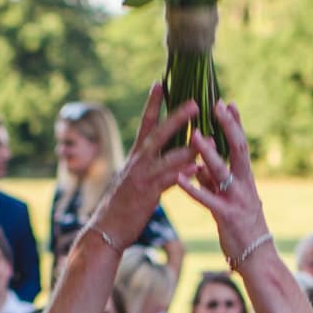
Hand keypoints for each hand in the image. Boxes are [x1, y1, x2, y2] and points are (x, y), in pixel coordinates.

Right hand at [91, 85, 201, 249]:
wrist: (107, 229)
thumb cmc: (123, 205)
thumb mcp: (136, 180)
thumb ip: (153, 165)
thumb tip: (173, 156)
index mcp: (136, 156)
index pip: (145, 124)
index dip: (152, 103)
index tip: (160, 83)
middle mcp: (138, 162)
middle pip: (159, 134)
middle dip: (176, 118)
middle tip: (193, 103)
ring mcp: (142, 177)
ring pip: (167, 156)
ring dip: (187, 146)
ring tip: (205, 136)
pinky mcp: (147, 194)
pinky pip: (169, 180)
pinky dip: (183, 173)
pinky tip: (197, 168)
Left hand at [173, 101, 273, 265]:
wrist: (256, 258)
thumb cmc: (242, 228)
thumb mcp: (231, 200)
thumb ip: (216, 182)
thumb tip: (201, 165)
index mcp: (246, 180)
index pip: (242, 146)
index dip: (236, 124)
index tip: (228, 103)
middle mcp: (244, 185)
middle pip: (239, 150)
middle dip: (228, 127)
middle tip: (217, 106)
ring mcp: (236, 200)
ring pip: (222, 171)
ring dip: (207, 153)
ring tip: (194, 135)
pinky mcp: (225, 216)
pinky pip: (207, 199)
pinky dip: (193, 188)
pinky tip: (180, 178)